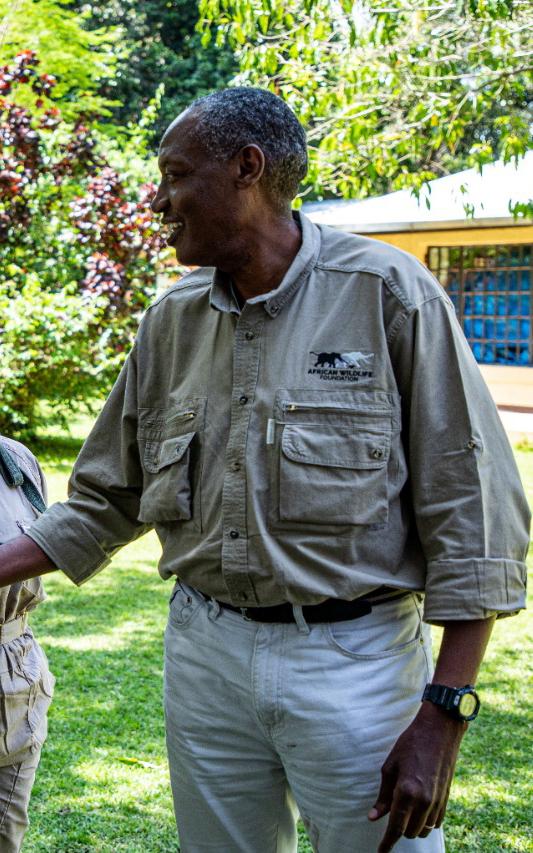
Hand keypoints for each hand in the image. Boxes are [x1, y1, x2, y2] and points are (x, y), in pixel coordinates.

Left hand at [368, 701, 466, 851]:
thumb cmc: (410, 744)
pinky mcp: (447, 798)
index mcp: (406, 792)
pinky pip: (436, 822)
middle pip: (410, 832)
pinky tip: (419, 808)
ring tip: (405, 810)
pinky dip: (426, 821)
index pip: (396, 828)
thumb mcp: (390, 766)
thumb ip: (383, 796)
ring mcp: (438, 801)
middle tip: (391, 813)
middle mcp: (424, 801)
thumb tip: (373, 817)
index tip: (381, 852)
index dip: (387, 843)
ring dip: (413, 826)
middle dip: (399, 829)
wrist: (440, 730)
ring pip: (424, 829)